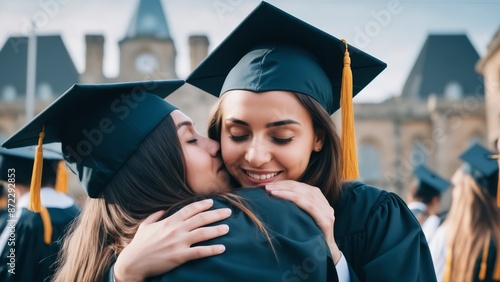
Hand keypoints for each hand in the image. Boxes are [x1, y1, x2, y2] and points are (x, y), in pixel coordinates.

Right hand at [114, 199, 230, 281]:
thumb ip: (155, 216)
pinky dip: (212, 250)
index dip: (202, 205)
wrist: (133, 263)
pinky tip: (222, 248)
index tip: (212, 202)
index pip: (189, 209)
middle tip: (228, 211)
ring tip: (227, 227)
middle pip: (201, 219)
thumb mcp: (145, 226)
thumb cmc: (139, 245)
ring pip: (203, 233)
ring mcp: (178, 243)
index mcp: (169, 221)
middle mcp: (176, 230)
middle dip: (216, 214)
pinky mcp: (180, 256)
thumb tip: (162, 210)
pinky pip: (200, 252)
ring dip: (217, 230)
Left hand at [265, 181, 340, 263]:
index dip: (285, 183)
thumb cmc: (310, 236)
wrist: (326, 253)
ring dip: (284, 190)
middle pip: (302, 188)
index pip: (301, 187)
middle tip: (267, 186)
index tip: (270, 184)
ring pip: (304, 194)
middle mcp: (325, 203)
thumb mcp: (303, 219)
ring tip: (270, 190)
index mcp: (320, 200)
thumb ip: (297, 208)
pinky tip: (279, 196)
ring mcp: (327, 211)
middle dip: (283, 185)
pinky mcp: (326, 220)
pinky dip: (292, 198)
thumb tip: (275, 197)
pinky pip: (308, 205)